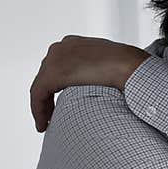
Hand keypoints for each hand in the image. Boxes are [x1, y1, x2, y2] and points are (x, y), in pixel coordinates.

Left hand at [29, 35, 148, 131]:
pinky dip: (39, 111)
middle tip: (51, 115)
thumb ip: (99, 70)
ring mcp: (54, 59)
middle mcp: (60, 48)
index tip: (60, 101)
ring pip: (40, 87)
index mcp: (74, 44)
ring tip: (46, 123)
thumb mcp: (110, 64)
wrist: (129, 65)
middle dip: (48, 97)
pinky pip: (38, 95)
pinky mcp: (52, 75)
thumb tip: (102, 85)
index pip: (57, 65)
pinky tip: (43, 124)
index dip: (57, 85)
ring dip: (42, 106)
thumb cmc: (129, 67)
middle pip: (46, 76)